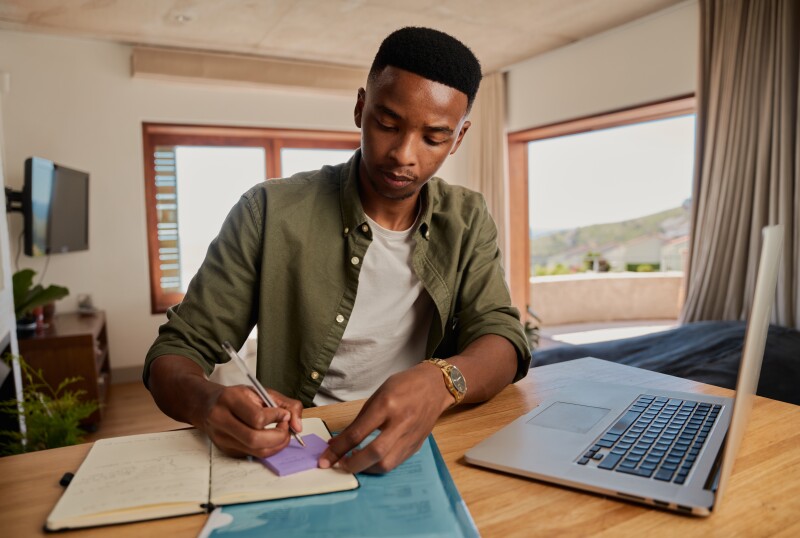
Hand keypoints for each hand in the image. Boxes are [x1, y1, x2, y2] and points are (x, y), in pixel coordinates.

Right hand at [200, 385, 303, 458]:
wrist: (207, 404)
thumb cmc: (236, 397)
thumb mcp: (260, 391)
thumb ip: (285, 404)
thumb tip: (297, 426)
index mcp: (229, 400)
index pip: (257, 417)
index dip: (276, 418)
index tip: (284, 414)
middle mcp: (221, 420)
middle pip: (255, 439)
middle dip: (278, 437)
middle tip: (286, 429)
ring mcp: (222, 438)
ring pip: (255, 451)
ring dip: (276, 445)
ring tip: (280, 433)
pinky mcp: (226, 450)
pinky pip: (252, 454)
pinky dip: (266, 448)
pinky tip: (269, 437)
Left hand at [318, 363, 451, 473]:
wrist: (435, 386)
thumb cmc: (403, 386)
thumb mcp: (377, 395)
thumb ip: (359, 420)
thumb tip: (337, 442)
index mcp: (387, 405)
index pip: (358, 433)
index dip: (339, 449)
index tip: (325, 460)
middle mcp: (400, 422)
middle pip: (374, 453)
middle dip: (352, 464)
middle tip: (339, 466)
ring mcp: (411, 436)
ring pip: (387, 463)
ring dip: (366, 469)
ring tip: (354, 464)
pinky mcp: (417, 445)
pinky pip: (396, 462)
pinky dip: (380, 466)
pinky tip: (371, 461)